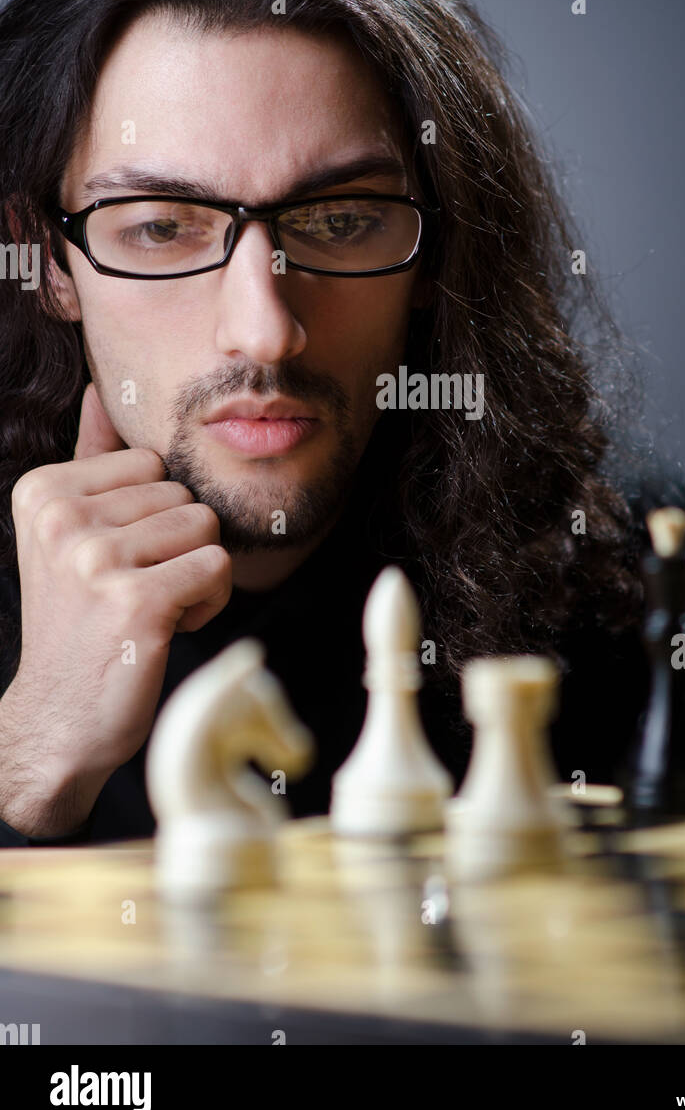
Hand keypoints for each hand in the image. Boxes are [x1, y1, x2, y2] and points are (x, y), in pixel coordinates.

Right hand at [0, 384, 231, 835]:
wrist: (60, 719)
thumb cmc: (79, 622)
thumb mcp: (67, 534)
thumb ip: (89, 461)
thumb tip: (102, 390)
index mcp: (44, 491)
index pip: (151, 463)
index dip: (152, 515)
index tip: (117, 560)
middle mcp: (63, 519)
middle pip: (183, 495)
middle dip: (177, 546)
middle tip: (134, 591)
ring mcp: (96, 560)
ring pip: (205, 529)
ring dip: (194, 574)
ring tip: (149, 608)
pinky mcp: (136, 602)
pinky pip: (216, 569)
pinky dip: (207, 603)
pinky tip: (167, 627)